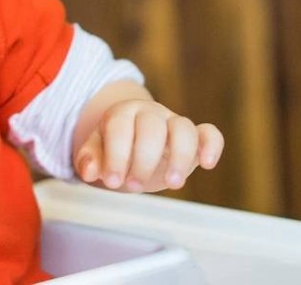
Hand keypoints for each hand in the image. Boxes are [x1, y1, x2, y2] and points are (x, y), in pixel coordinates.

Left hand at [73, 98, 222, 192]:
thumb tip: (89, 171)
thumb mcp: (96, 153)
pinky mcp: (194, 138)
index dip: (116, 155)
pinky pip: (210, 133)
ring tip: (172, 184)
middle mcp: (150, 114)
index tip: (112, 182)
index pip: (120, 127)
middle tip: (133, 186)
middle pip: (152, 126)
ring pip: (183, 127)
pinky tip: (207, 164)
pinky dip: (212, 145)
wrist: (134, 143)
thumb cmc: (114, 150)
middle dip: (143, 159)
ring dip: (179, 156)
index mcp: (122, 114)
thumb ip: (89, 159)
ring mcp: (173, 123)